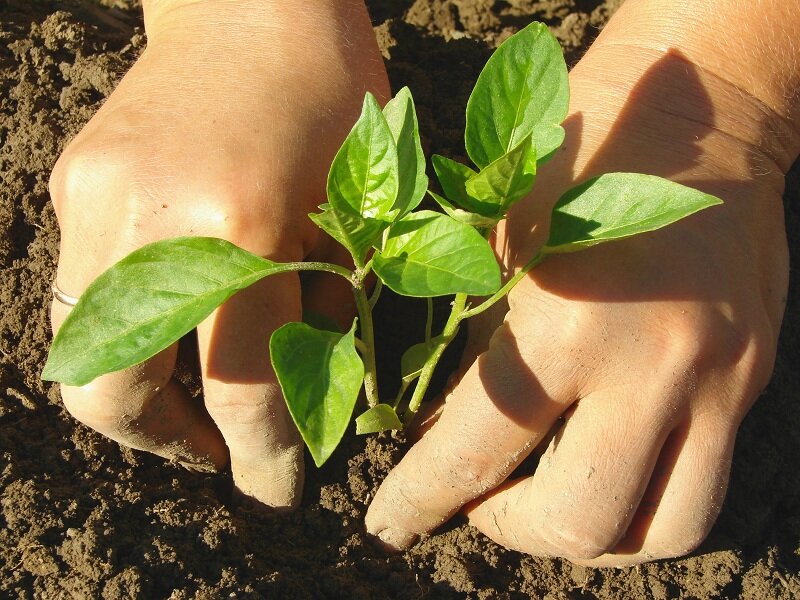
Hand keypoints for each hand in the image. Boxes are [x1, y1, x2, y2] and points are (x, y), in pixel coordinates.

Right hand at [49, 0, 388, 508]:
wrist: (248, 4)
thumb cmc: (331, 94)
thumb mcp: (361, 209)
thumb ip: (328, 311)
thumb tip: (308, 399)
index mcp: (241, 226)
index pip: (241, 391)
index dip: (264, 458)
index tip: (275, 489)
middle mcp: (150, 221)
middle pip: (118, 395)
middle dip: (170, 446)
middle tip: (221, 451)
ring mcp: (95, 201)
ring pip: (82, 353)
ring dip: (136, 400)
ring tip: (191, 403)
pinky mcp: (72, 185)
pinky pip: (80, 295)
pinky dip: (125, 335)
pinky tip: (171, 330)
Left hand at [366, 1, 798, 564]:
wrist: (697, 109)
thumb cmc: (575, 156)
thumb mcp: (497, 245)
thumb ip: (472, 353)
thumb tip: (438, 435)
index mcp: (566, 321)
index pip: (474, 450)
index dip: (420, 500)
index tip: (392, 525)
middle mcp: (652, 366)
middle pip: (577, 520)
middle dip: (506, 529)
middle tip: (475, 502)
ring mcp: (715, 380)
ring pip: (659, 532)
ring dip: (584, 537)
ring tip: (542, 504)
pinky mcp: (749, 381)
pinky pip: (702, 489)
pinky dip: (641, 508)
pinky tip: (604, 473)